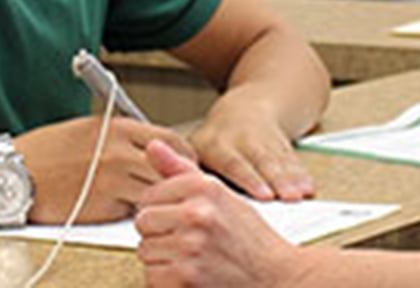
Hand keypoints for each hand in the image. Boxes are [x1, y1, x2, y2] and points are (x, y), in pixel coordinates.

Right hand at [15, 115, 197, 224]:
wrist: (11, 174)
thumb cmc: (45, 152)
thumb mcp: (88, 129)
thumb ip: (122, 136)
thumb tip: (152, 147)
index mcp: (119, 127)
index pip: (172, 140)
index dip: (183, 155)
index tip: (184, 165)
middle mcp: (121, 152)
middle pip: (171, 170)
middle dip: (176, 181)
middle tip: (176, 190)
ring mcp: (113, 181)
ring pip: (156, 193)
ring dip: (155, 198)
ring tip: (149, 201)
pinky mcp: (103, 207)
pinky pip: (133, 212)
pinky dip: (132, 212)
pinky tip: (121, 208)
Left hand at [136, 141, 318, 287]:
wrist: (276, 275)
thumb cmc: (250, 238)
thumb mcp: (220, 194)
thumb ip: (181, 170)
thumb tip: (152, 146)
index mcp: (202, 188)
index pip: (149, 196)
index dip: (162, 212)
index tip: (182, 221)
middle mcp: (196, 213)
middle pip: (143, 223)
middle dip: (160, 234)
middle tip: (189, 242)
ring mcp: (190, 245)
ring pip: (145, 251)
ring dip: (164, 259)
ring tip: (193, 259)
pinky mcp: (186, 277)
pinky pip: (153, 276)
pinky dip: (168, 281)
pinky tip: (191, 275)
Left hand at [189, 96, 313, 200]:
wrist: (248, 107)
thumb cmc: (215, 141)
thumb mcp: (194, 147)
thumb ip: (187, 172)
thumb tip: (176, 198)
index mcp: (215, 142)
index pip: (232, 161)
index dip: (248, 177)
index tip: (261, 195)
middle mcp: (242, 139)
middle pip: (261, 160)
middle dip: (275, 179)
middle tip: (286, 197)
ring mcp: (266, 141)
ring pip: (280, 160)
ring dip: (292, 178)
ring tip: (302, 194)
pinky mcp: (284, 145)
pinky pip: (293, 159)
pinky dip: (302, 174)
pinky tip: (309, 188)